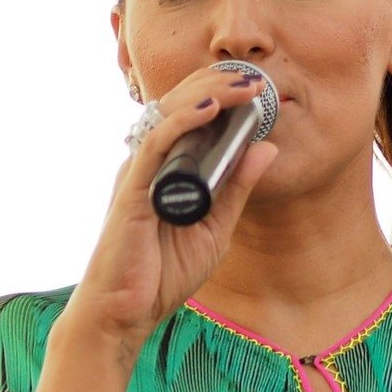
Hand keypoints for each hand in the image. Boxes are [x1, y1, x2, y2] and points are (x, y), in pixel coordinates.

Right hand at [65, 67, 279, 350]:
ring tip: (241, 84)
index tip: (256, 86)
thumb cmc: (160, 274)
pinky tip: (208, 109)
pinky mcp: (131, 189)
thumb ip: (237, 189)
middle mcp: (149, 163)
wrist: (124, 314)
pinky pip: (155, 143)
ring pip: (167, 114)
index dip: (220, 94)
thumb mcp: (216, 229)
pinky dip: (182, 121)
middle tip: (255, 77)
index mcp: (166, 168)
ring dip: (207, 93)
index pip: (190, 115)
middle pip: (179, 105)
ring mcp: (138, 172)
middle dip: (217, 84)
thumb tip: (267, 149)